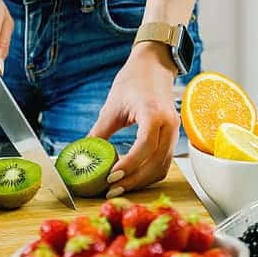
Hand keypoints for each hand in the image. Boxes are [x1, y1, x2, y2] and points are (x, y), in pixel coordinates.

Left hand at [89, 42, 179, 196]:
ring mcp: (174, 131)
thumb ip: (100, 132)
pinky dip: (148, 174)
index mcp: (153, 112)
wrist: (154, 66)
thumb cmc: (133, 81)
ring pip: (162, 166)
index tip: (111, 176)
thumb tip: (84, 156)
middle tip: (111, 189)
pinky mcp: (172, 137)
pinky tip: (131, 178)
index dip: (129, 164)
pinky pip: (163, 163)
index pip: (145, 145)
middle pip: (156, 162)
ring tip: (118, 188)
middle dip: (133, 180)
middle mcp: (169, 124)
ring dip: (141, 181)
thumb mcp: (112, 105)